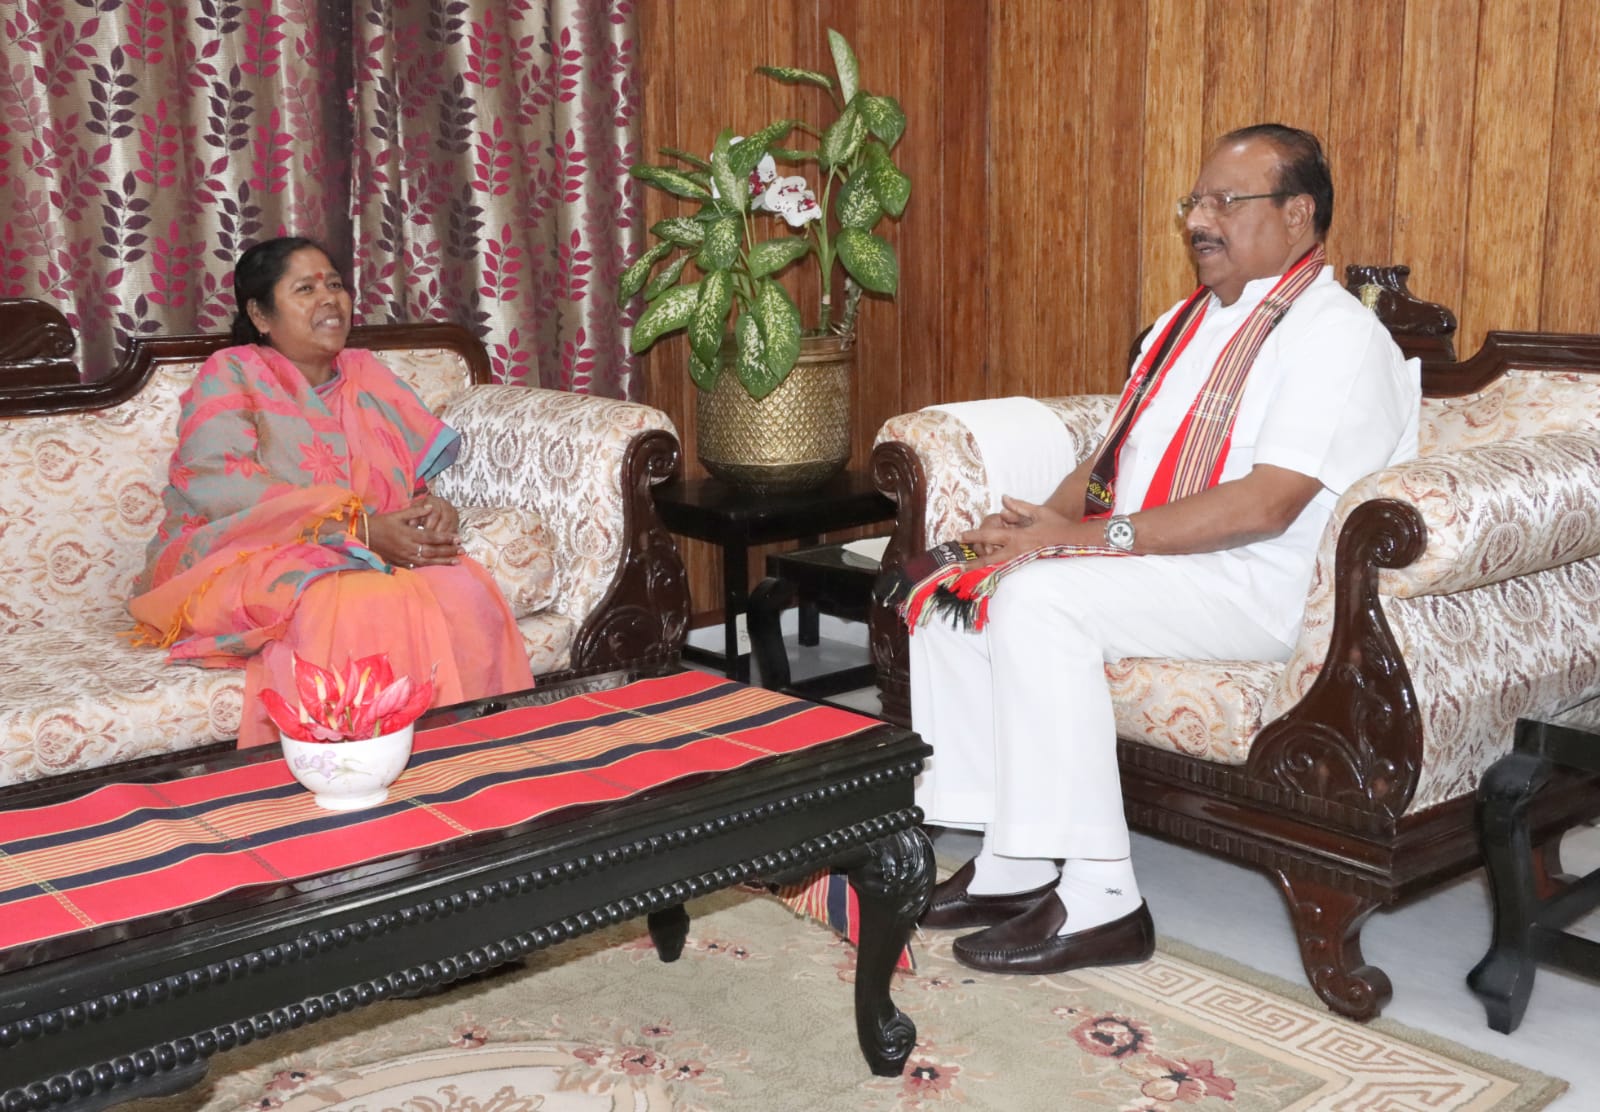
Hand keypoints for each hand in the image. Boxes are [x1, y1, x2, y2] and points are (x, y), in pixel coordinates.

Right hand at [367, 500, 461, 568]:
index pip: (431, 537)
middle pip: (432, 551)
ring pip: (427, 561)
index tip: (458, 538)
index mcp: (408, 534)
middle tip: (462, 550)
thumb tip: (431, 507)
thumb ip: (415, 512)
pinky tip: (440, 568)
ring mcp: (404, 557)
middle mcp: (407, 547)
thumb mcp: (398, 515)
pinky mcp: (400, 563)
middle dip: (448, 551)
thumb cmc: (381, 523)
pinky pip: (417, 567)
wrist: (364, 536)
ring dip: (443, 562)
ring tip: (456, 561)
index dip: (446, 538)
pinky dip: (430, 567)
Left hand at [959, 495, 1080, 561]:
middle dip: (975, 563)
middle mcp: (1018, 551)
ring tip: (970, 570)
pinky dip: (997, 568)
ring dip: (985, 568)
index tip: (961, 535)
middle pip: (991, 559)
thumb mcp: (1038, 512)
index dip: (975, 535)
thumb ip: (1019, 507)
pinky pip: (1009, 566)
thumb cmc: (1056, 524)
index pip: (991, 535)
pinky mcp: (1028, 564)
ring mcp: (1023, 560)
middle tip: (961, 567)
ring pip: (999, 566)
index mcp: (1018, 536)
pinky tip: (989, 571)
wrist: (1074, 541)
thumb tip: (1003, 499)